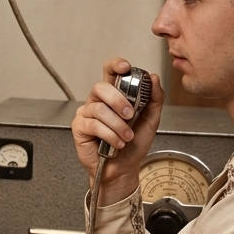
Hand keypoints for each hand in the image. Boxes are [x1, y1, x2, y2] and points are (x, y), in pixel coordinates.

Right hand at [71, 58, 164, 199]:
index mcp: (114, 95)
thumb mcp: (151, 120)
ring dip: (117, 125)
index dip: (116, 65)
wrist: (124, 168)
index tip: (126, 67)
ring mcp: (87, 113)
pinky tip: (117, 143)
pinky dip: (109, 135)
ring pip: (99, 109)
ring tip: (127, 136)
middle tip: (130, 114)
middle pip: (100, 87)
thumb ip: (154, 98)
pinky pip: (93, 125)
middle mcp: (98, 101)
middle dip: (118, 99)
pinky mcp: (79, 127)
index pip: (110, 72)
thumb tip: (154, 78)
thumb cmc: (134, 144)